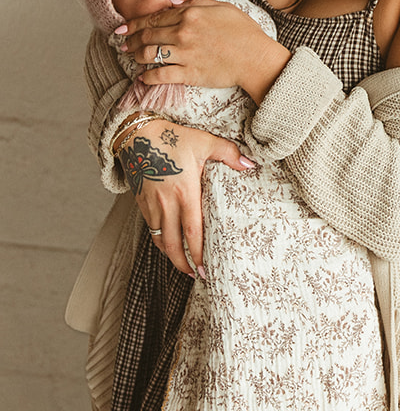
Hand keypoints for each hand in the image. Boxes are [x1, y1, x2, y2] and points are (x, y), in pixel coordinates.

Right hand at [116, 119, 254, 276]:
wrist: (137, 135)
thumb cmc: (172, 138)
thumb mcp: (204, 142)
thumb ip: (229, 154)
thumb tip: (251, 165)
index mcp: (185, 193)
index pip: (192, 232)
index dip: (198, 253)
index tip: (206, 268)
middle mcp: (166, 204)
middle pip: (173, 245)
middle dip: (184, 264)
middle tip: (196, 276)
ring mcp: (152, 206)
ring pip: (161, 240)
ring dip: (172, 256)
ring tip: (184, 266)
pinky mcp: (141, 203)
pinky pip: (152, 229)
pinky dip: (161, 241)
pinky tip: (170, 245)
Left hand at [117, 0, 289, 103]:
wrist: (256, 57)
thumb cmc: (243, 31)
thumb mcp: (221, 7)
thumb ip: (195, 4)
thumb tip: (173, 5)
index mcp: (189, 14)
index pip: (154, 18)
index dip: (134, 23)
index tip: (122, 28)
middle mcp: (183, 33)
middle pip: (147, 35)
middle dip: (131, 40)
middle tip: (122, 44)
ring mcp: (184, 54)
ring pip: (149, 54)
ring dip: (136, 56)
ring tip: (131, 58)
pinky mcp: (189, 74)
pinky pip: (160, 75)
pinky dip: (148, 77)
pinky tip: (143, 78)